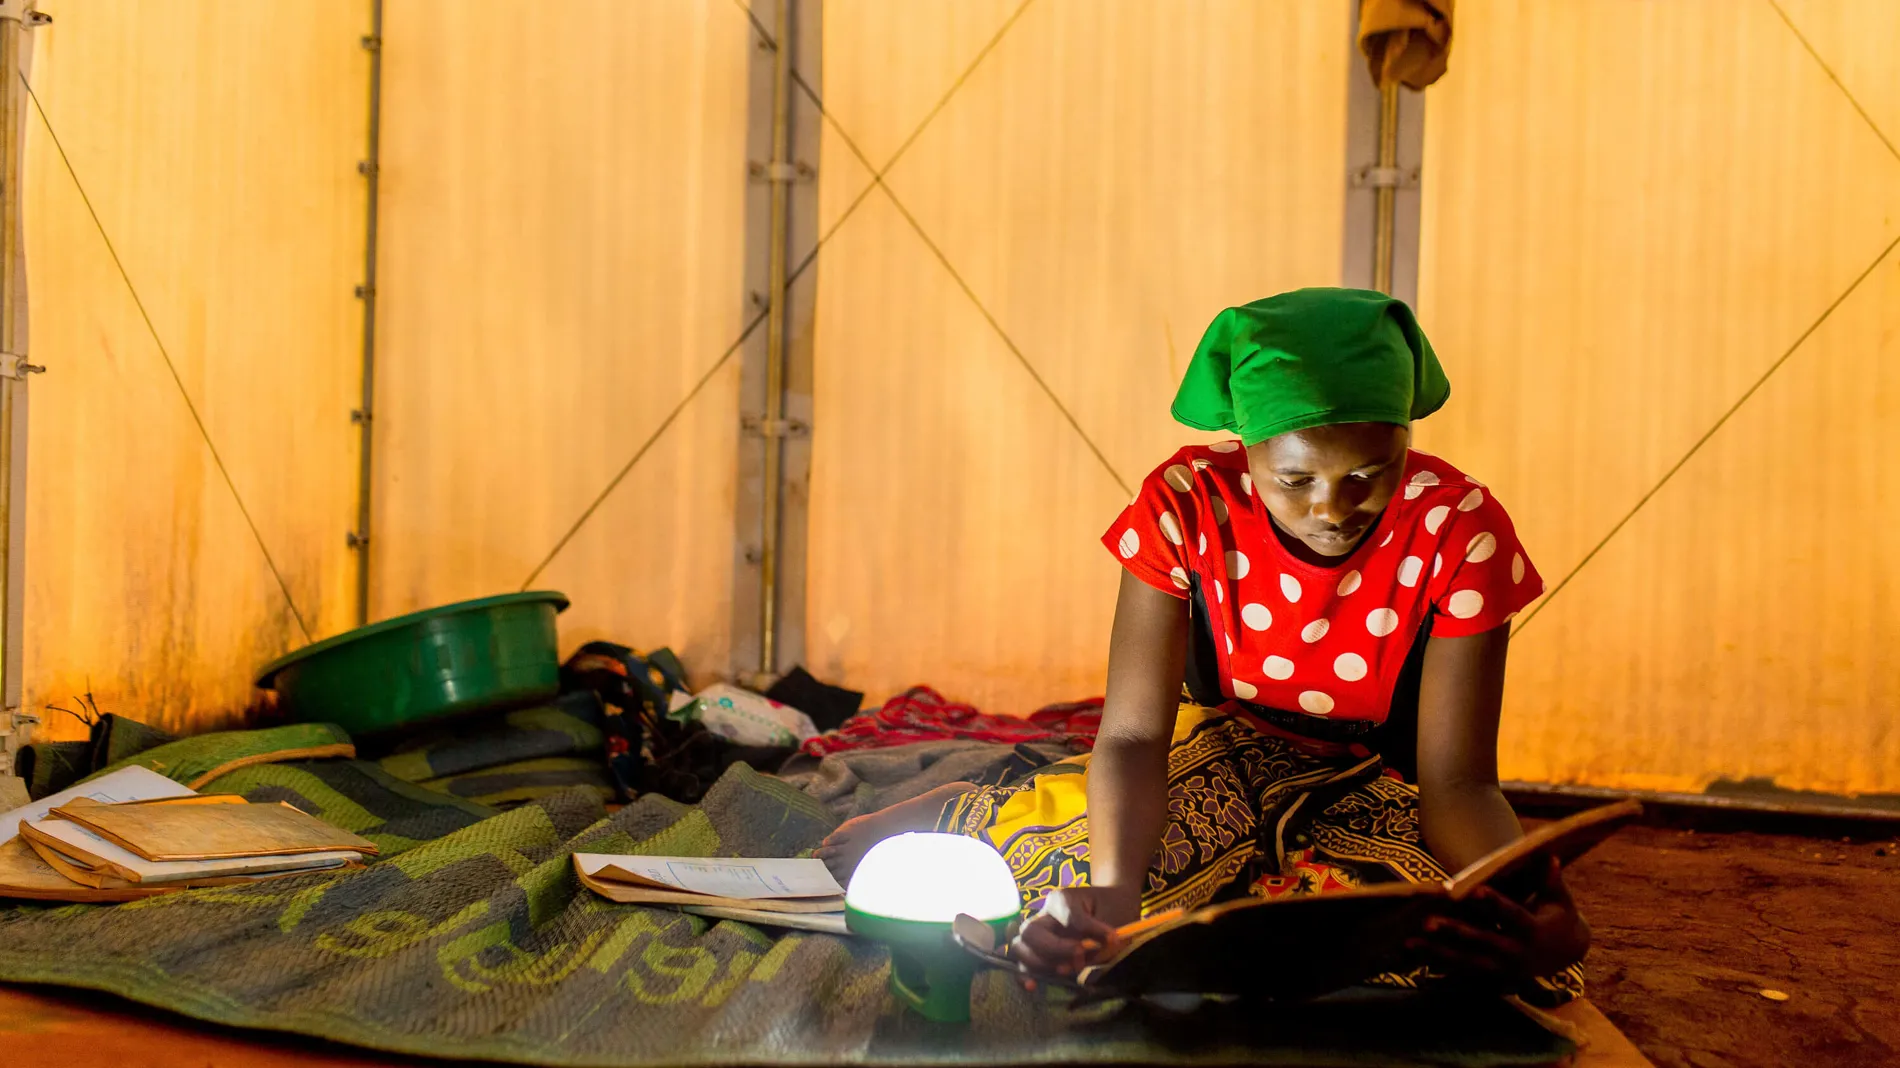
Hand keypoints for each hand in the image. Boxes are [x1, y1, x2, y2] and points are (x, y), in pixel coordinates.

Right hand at [1009, 885, 1140, 978]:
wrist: (1111, 909)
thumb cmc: (1112, 910)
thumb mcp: (1115, 915)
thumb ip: (1103, 935)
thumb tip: (1093, 953)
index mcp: (1063, 899)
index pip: (1069, 916)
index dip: (1089, 930)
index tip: (1112, 939)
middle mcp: (1044, 915)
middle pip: (1031, 931)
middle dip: (1054, 949)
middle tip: (1079, 958)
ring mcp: (1038, 934)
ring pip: (1020, 947)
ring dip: (1039, 963)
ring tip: (1063, 971)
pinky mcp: (1037, 953)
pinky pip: (1021, 964)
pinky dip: (1024, 975)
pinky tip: (1033, 986)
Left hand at [1409, 856, 1589, 981]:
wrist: (1567, 955)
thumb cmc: (1559, 917)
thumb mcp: (1559, 899)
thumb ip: (1550, 880)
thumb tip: (1548, 853)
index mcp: (1533, 930)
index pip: (1511, 914)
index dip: (1492, 902)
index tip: (1473, 889)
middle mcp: (1516, 952)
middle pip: (1481, 940)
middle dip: (1454, 932)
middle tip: (1427, 922)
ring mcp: (1502, 967)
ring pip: (1466, 960)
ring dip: (1437, 952)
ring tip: (1409, 942)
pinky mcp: (1492, 975)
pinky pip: (1462, 971)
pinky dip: (1438, 964)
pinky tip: (1414, 956)